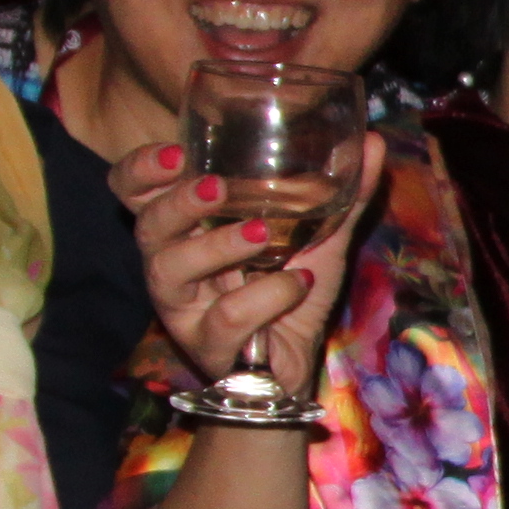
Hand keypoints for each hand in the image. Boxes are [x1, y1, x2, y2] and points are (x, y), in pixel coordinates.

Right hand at [128, 130, 382, 401]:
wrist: (296, 367)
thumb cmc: (291, 294)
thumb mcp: (320, 239)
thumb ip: (343, 194)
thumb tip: (374, 140)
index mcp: (187, 229)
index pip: (134, 191)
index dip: (142, 169)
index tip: (179, 153)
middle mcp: (172, 264)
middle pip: (146, 226)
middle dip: (177, 203)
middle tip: (216, 187)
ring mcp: (184, 308)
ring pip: (171, 270)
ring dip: (217, 246)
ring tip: (264, 234)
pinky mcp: (206, 345)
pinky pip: (227, 317)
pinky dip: (269, 296)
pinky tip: (299, 283)